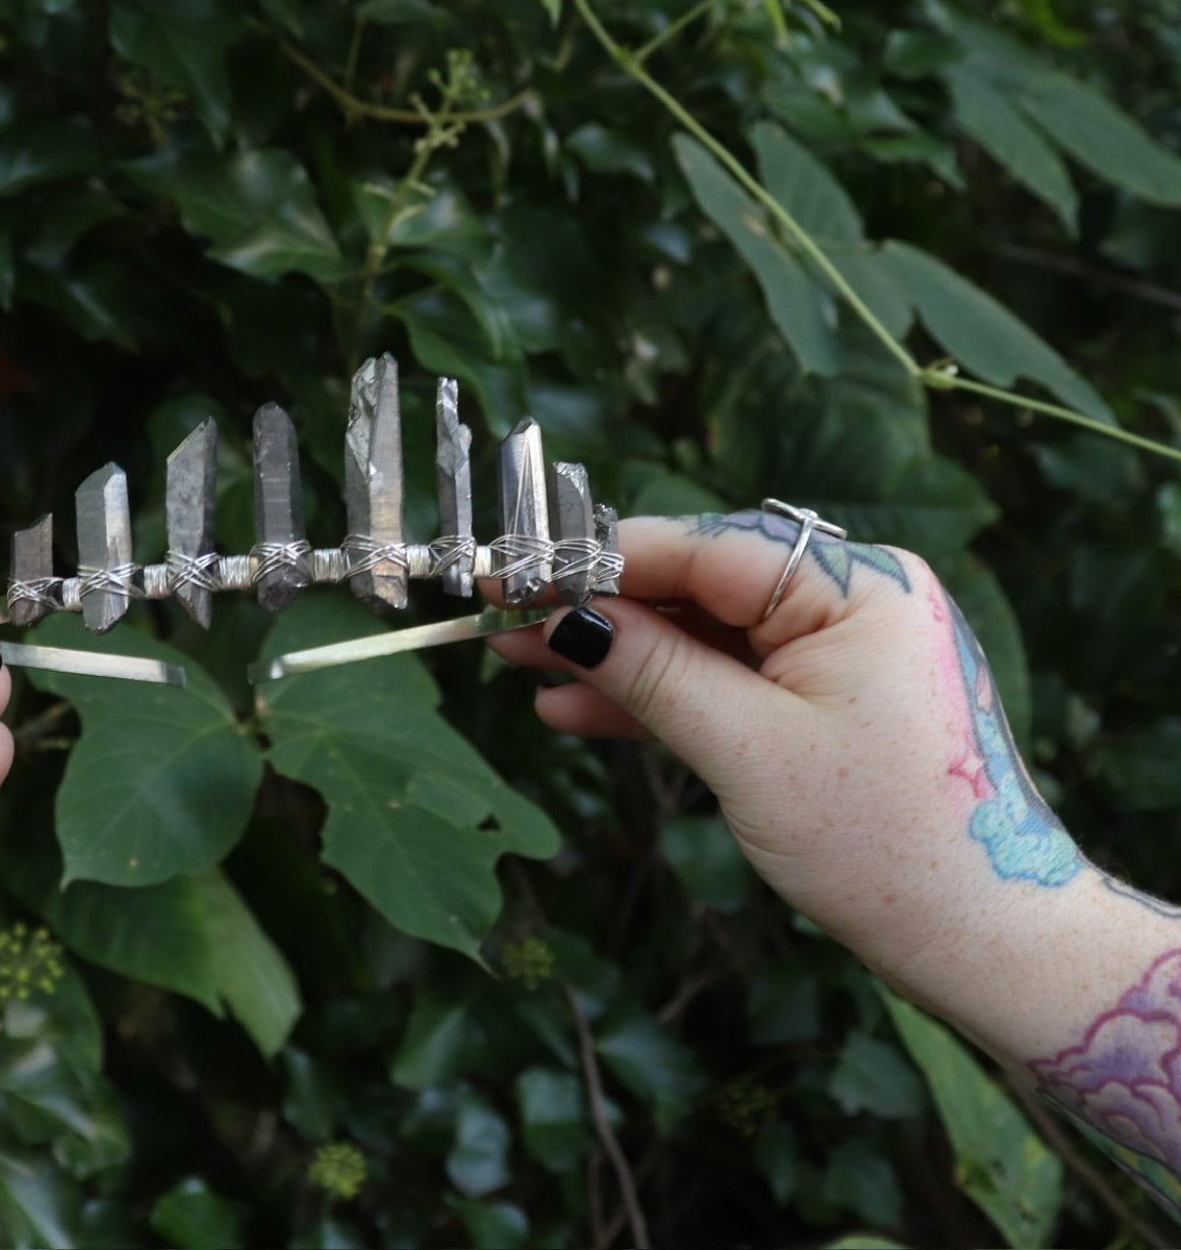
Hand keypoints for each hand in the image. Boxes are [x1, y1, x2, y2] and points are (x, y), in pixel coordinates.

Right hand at [494, 511, 1083, 1022]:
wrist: (985, 942)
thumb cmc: (886, 844)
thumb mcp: (749, 750)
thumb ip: (653, 672)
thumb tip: (563, 616)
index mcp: (854, 585)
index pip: (701, 548)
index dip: (598, 561)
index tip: (514, 572)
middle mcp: (850, 597)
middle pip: (695, 585)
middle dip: (599, 610)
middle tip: (505, 624)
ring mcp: (839, 647)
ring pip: (702, 633)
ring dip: (618, 656)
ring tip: (523, 668)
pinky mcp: (827, 694)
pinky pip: (728, 677)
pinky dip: (663, 695)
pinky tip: (581, 709)